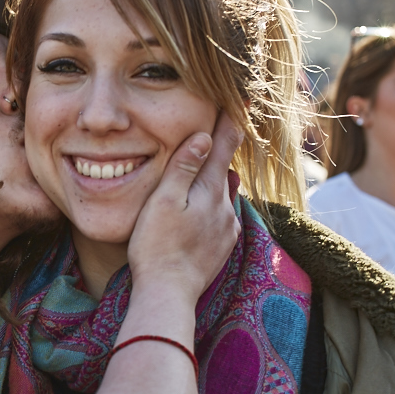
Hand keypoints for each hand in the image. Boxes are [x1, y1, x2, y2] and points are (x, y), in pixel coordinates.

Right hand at [127, 112, 241, 303]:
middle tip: (214, 134)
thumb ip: (183, 167)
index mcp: (208, 190)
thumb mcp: (162, 200)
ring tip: (202, 176)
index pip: (222, 145)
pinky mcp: (224, 246)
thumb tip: (203, 136)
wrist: (169, 292)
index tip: (237, 100)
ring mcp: (227, 228)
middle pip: (224, 169)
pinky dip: (213, 208)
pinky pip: (222, 217)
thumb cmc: (157, 246)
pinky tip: (199, 214)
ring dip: (214, 183)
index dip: (228, 122)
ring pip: (223, 194)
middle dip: (218, 152)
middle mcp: (224, 206)